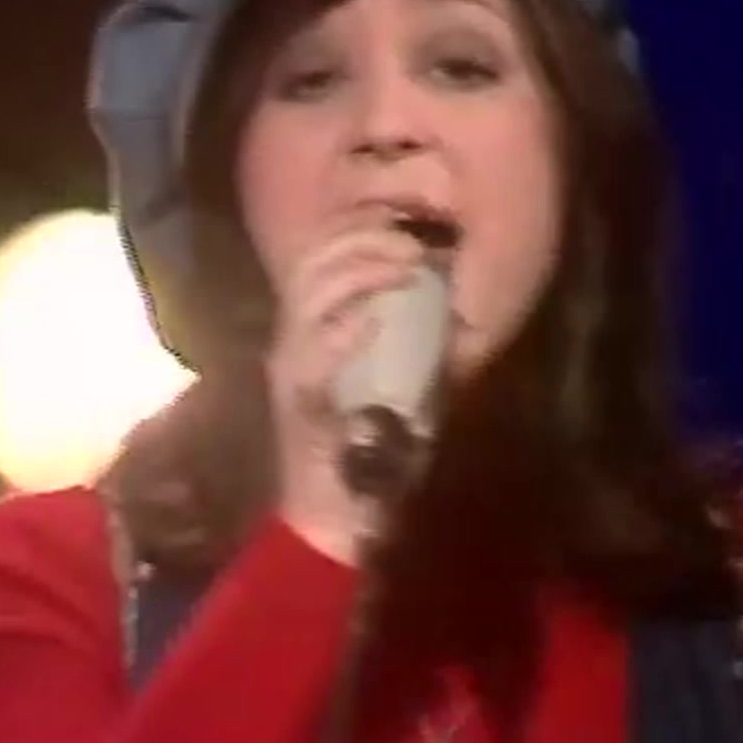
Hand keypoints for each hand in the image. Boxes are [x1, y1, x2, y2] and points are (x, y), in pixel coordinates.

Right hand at [266, 214, 423, 564]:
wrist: (332, 519)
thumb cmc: (368, 453)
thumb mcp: (396, 384)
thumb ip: (414, 343)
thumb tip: (452, 303)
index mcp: (309, 332)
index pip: (317, 258)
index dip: (355, 230)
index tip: (403, 223)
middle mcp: (289, 342)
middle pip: (312, 264)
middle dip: (363, 240)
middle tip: (413, 242)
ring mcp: (290, 371)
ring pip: (310, 298)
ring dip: (360, 272)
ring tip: (405, 265)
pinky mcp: (297, 403)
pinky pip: (312, 356)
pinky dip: (344, 331)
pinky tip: (374, 321)